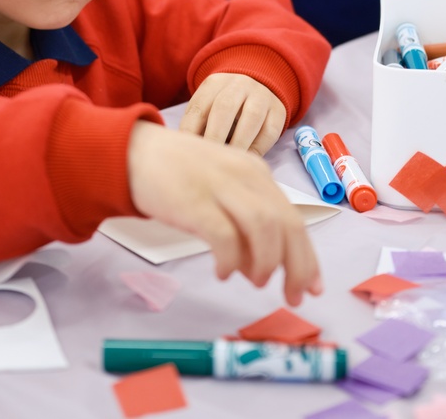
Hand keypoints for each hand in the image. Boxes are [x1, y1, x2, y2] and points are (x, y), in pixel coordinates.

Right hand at [127, 121, 322, 305]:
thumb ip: (245, 219)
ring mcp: (220, 187)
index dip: (307, 256)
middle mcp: (244, 176)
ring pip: (264, 229)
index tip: (311, 285)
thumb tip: (262, 265)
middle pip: (286, 225)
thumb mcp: (222, 188)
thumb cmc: (177, 174)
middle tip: (293, 294)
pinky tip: (222, 272)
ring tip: (255, 281)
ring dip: (265, 262)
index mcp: (256, 173)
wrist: (133, 151)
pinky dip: (230, 260)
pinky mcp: (194, 201)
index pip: (294, 218)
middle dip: (296, 266)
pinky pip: (224, 236)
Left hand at [179, 73, 286, 155]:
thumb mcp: (207, 108)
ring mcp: (261, 95)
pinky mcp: (278, 110)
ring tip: (229, 162)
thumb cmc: (222, 109)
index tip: (188, 152)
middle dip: (215, 136)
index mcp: (214, 83)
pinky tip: (247, 160)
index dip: (190, 131)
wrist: (256, 89)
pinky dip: (258, 148)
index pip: (198, 106)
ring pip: (251, 117)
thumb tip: (187, 152)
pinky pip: (269, 131)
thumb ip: (196, 126)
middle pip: (224, 108)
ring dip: (238, 143)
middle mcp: (239, 84)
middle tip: (208, 160)